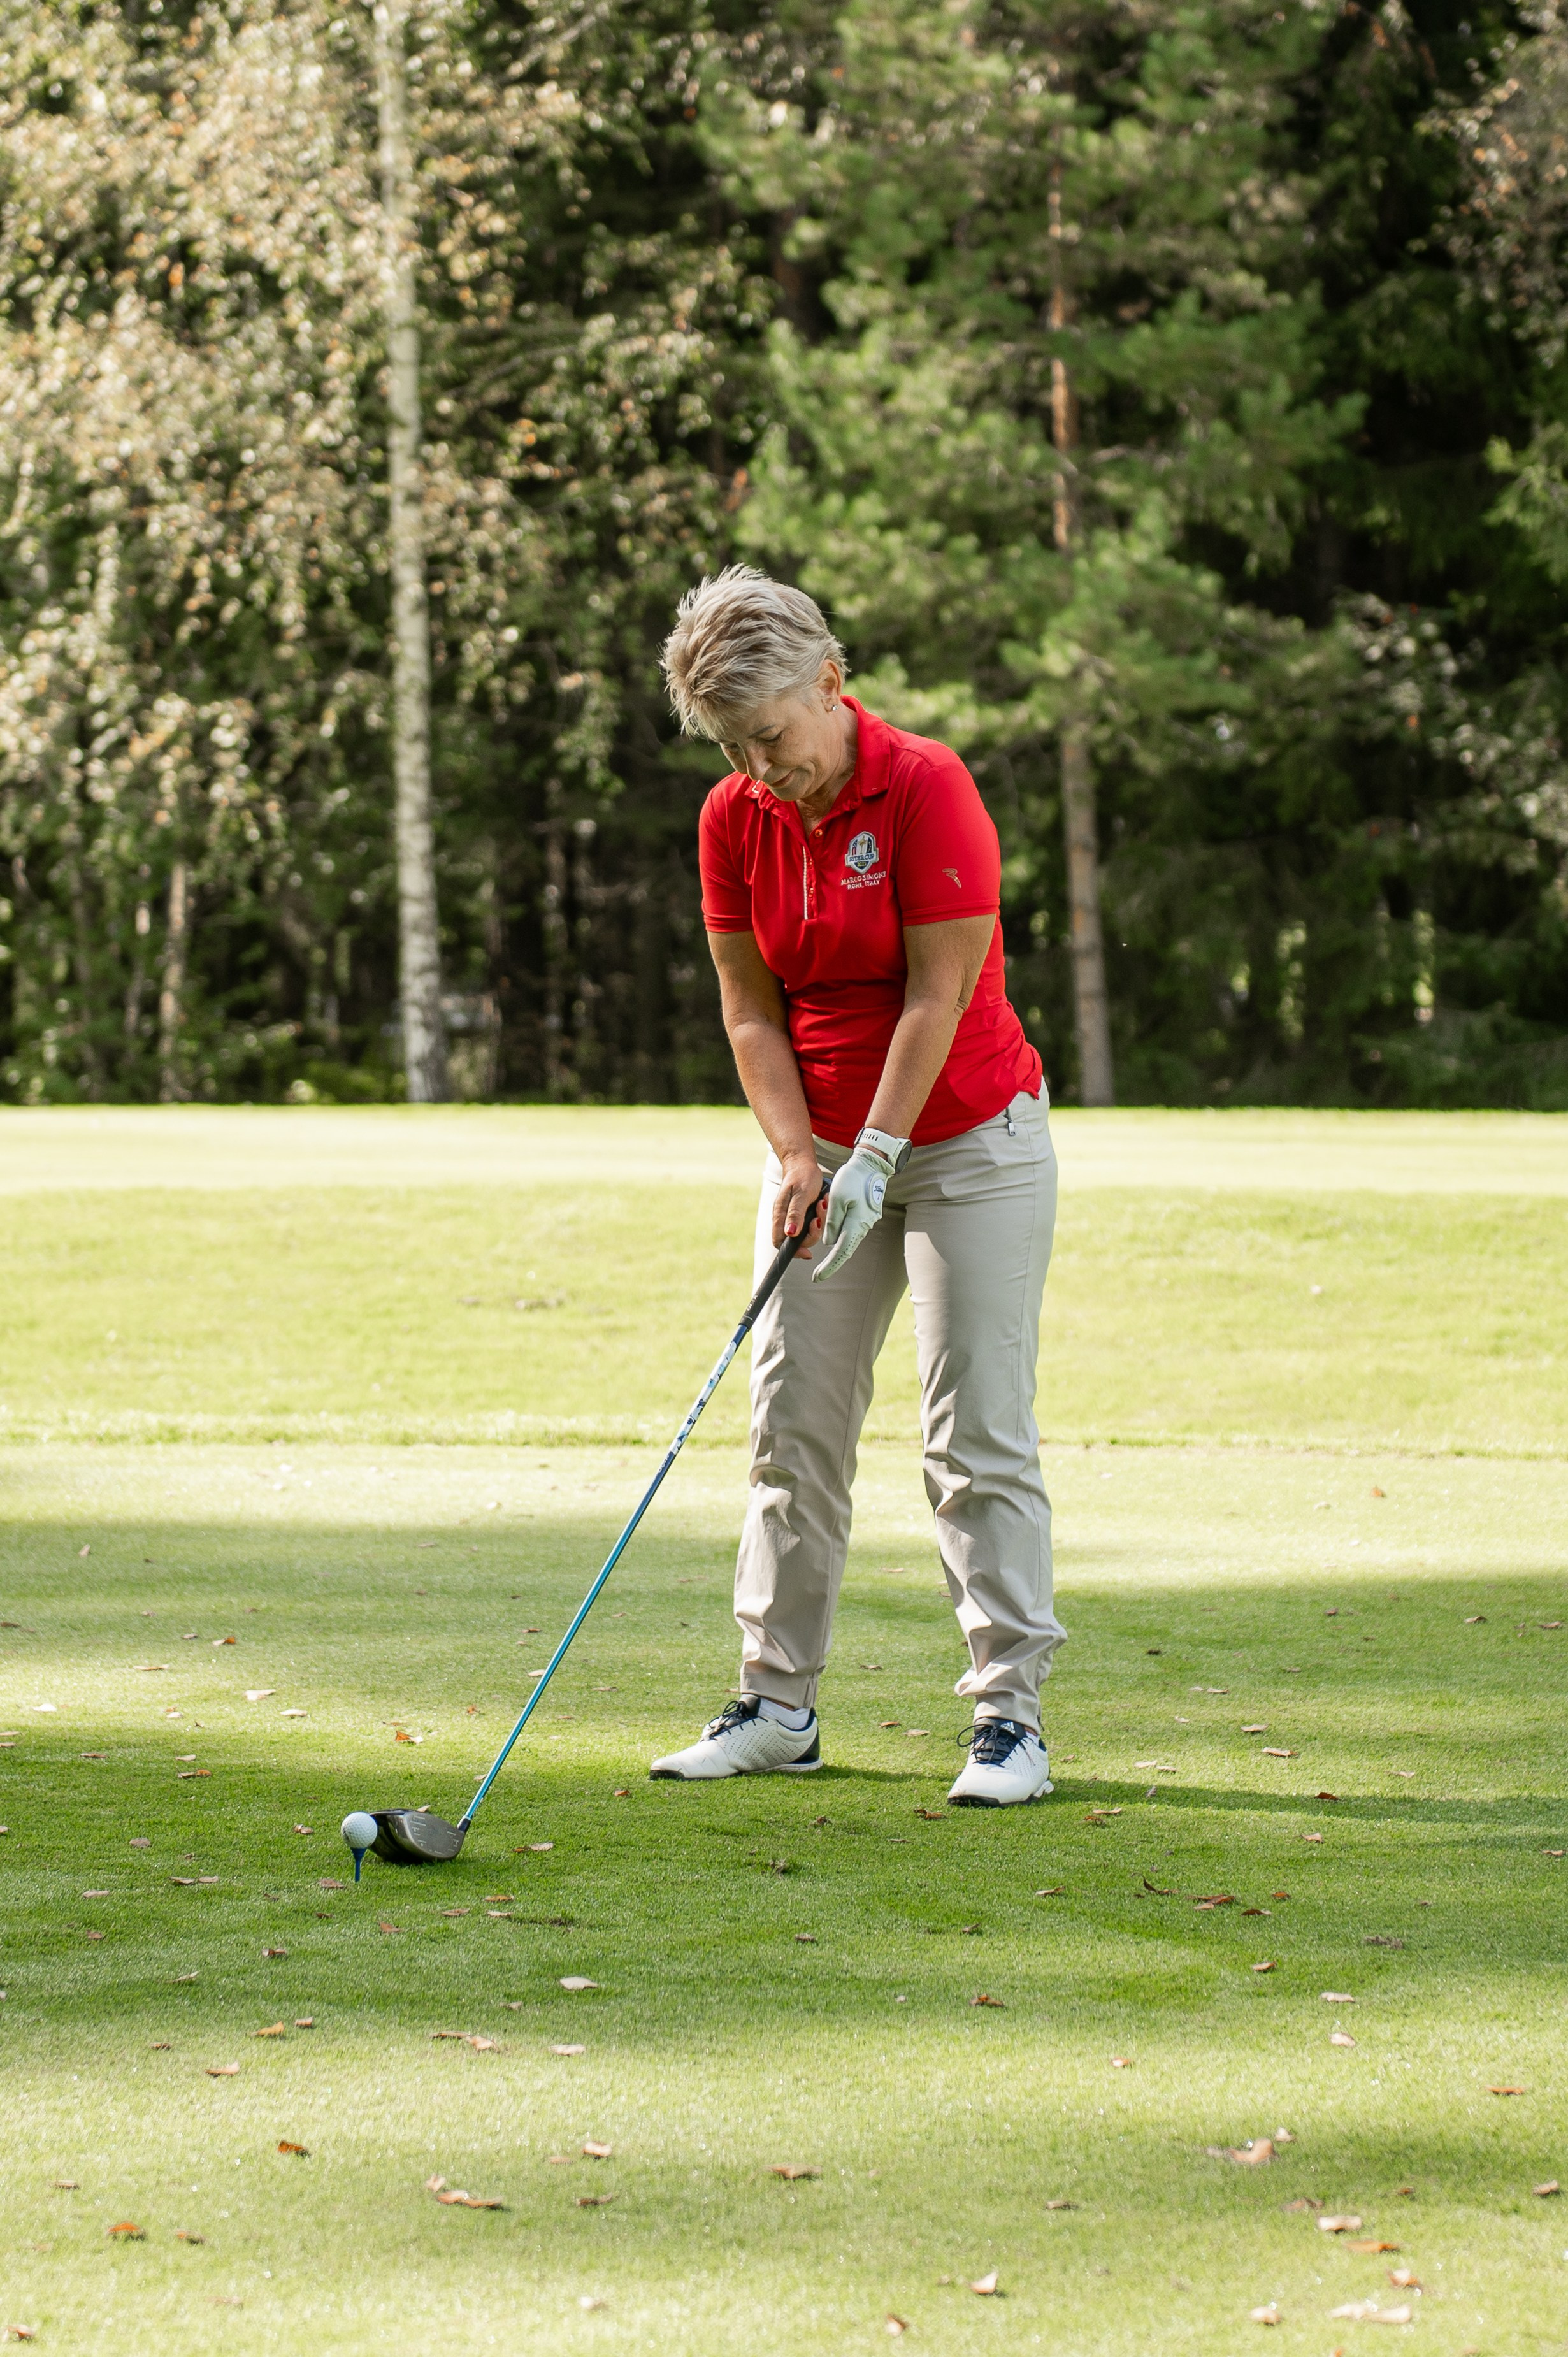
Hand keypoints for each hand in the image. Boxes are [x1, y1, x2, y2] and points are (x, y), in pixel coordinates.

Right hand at [772, 1148, 826, 1255]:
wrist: (803, 1164)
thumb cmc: (801, 1176)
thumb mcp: (801, 1194)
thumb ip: (796, 1214)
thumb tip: (790, 1233)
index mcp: (780, 1215)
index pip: (780, 1242)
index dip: (793, 1251)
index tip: (808, 1252)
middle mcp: (785, 1218)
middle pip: (795, 1240)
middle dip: (811, 1235)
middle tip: (818, 1219)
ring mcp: (793, 1217)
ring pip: (805, 1233)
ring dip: (818, 1223)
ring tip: (822, 1205)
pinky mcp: (802, 1214)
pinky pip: (811, 1224)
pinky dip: (819, 1217)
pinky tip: (822, 1204)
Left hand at [811, 1146, 891, 1282]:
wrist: (872, 1166)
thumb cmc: (853, 1180)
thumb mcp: (836, 1200)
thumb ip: (831, 1223)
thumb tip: (828, 1242)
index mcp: (856, 1224)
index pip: (840, 1252)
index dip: (829, 1267)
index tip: (817, 1277)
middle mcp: (862, 1227)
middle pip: (844, 1249)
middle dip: (830, 1259)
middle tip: (817, 1272)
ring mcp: (864, 1222)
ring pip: (845, 1238)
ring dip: (832, 1235)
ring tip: (822, 1217)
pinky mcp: (863, 1216)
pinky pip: (848, 1228)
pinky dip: (838, 1228)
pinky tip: (830, 1219)